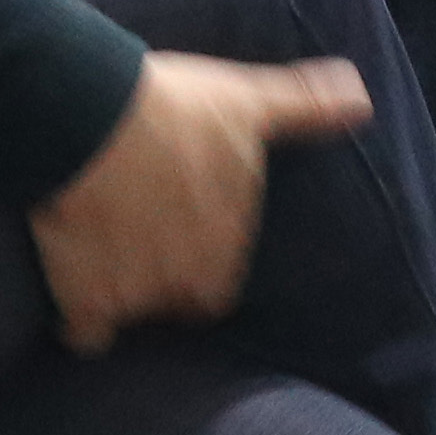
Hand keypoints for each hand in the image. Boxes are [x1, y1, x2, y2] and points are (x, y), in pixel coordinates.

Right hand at [27, 52, 372, 351]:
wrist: (89, 119)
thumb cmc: (175, 110)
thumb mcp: (249, 102)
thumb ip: (305, 107)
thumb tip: (361, 99)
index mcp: (225, 250)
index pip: (218, 280)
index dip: (200, 260)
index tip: (181, 234)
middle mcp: (187, 284)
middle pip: (179, 301)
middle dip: (165, 281)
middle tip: (140, 240)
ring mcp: (137, 298)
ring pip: (135, 315)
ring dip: (124, 295)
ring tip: (102, 256)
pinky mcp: (86, 300)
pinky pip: (86, 335)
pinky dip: (81, 322)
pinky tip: (75, 300)